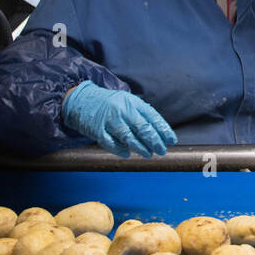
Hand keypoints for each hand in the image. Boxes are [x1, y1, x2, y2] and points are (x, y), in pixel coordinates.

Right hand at [61, 81, 177, 157]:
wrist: (82, 100)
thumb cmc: (110, 104)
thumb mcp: (127, 102)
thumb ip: (141, 114)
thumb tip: (159, 133)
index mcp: (133, 102)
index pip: (152, 117)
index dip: (164, 130)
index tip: (172, 140)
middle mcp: (122, 110)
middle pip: (143, 128)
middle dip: (155, 141)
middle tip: (162, 150)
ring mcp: (109, 120)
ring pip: (128, 137)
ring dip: (140, 148)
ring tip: (148, 154)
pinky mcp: (97, 130)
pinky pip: (111, 143)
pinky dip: (120, 150)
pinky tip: (127, 154)